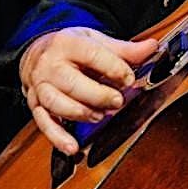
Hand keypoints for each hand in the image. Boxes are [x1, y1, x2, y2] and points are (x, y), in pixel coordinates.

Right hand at [18, 27, 157, 154]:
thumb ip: (124, 49)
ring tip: (100, 116)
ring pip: (57, 104)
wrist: (37, 54)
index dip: (114, 67)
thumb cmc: (69, 48)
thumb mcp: (95, 41)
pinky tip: (73, 147)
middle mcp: (50, 66)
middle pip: (72, 84)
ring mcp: (40, 87)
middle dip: (98, 95)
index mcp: (67, 44)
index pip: (92, 55)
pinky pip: (44, 124)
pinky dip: (58, 138)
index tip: (129, 78)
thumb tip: (151, 47)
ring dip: (82, 113)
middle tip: (118, 101)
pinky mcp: (36, 106)